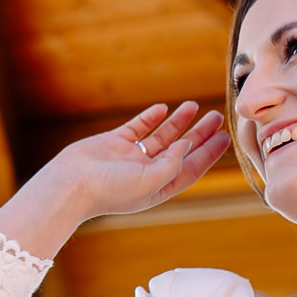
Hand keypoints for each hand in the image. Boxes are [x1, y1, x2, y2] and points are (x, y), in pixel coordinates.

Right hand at [0, 103, 230, 258]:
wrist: (71, 184)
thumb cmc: (110, 190)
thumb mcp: (150, 182)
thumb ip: (173, 163)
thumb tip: (188, 144)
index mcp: (158, 187)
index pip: (190, 167)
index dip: (209, 153)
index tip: (225, 137)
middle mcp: (147, 173)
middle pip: (180, 150)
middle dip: (199, 134)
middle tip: (216, 117)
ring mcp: (130, 157)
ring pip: (160, 136)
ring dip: (177, 122)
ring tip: (193, 105)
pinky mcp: (114, 143)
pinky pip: (137, 128)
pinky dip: (150, 118)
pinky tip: (162, 108)